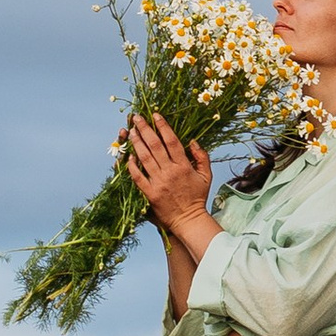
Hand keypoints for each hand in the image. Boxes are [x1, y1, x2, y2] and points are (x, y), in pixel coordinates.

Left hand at [124, 111, 216, 249]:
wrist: (189, 220)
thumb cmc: (197, 197)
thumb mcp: (206, 175)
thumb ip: (201, 157)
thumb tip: (193, 141)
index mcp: (183, 166)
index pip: (171, 141)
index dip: (163, 126)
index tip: (156, 115)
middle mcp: (170, 171)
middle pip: (155, 145)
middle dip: (145, 129)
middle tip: (137, 118)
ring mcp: (159, 182)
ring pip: (145, 158)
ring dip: (137, 143)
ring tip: (131, 131)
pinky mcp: (150, 193)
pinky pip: (138, 177)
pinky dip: (132, 166)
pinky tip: (129, 156)